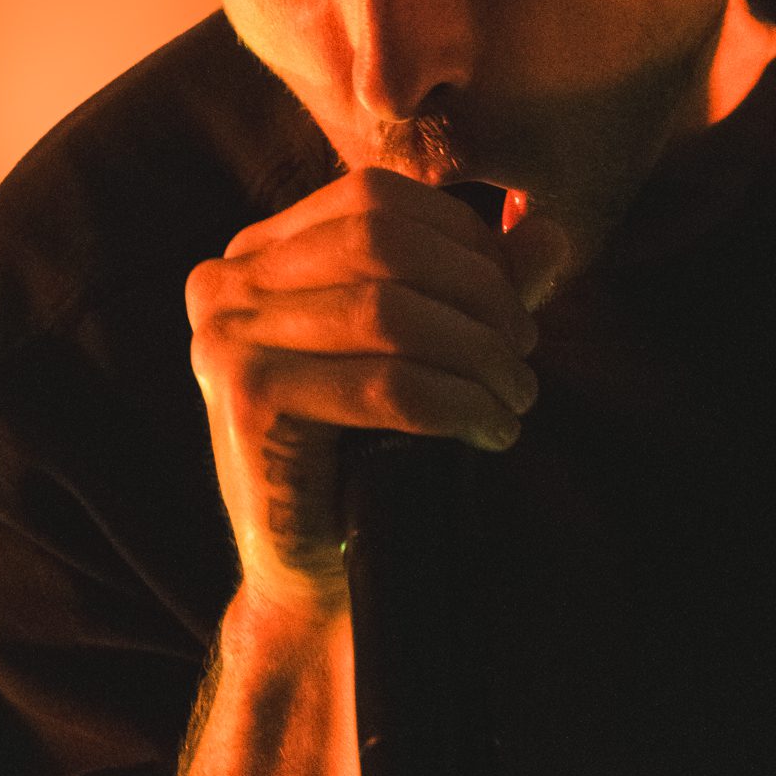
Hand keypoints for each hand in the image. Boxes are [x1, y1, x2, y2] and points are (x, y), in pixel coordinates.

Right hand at [186, 170, 567, 615]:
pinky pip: (385, 383)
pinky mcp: (246, 398)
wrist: (317, 577)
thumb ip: (481, 286)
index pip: (374, 199)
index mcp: (255, 254)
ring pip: (390, 312)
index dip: (464, 240)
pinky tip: (491, 432)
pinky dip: (457, 404)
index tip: (517, 304)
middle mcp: (224, 284)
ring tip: (517, 398)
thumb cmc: (372, 454)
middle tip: (524, 354)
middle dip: (478, 293)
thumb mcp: (431, 350)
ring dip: (478, 355)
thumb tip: (550, 232)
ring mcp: (225, 338)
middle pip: (383, 242)